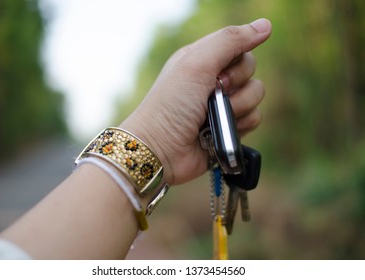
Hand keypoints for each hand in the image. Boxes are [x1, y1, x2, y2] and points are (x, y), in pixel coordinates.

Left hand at [121, 19, 271, 184]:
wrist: (161, 149)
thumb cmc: (171, 104)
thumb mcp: (196, 63)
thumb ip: (230, 41)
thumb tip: (265, 26)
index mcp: (202, 59)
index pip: (238, 45)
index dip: (236, 58)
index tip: (218, 72)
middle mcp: (214, 80)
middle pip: (250, 69)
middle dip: (235, 83)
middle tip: (211, 94)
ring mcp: (223, 105)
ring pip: (256, 94)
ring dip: (237, 106)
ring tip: (211, 117)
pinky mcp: (229, 127)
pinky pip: (255, 118)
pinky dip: (239, 125)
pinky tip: (219, 131)